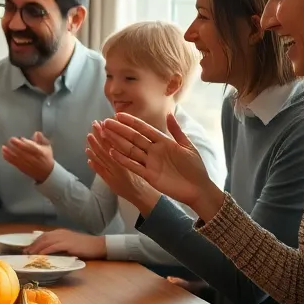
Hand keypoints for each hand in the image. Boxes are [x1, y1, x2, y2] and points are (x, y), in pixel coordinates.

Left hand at [0, 131, 53, 182]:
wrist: (46, 173)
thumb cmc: (46, 158)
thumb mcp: (47, 147)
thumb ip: (41, 139)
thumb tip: (36, 133)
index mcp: (39, 152)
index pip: (32, 147)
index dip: (26, 143)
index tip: (21, 138)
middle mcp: (33, 159)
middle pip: (23, 152)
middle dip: (16, 146)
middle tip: (11, 140)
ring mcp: (27, 164)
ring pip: (17, 158)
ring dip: (10, 152)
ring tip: (4, 147)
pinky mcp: (22, 168)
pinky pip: (14, 162)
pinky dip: (8, 158)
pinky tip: (4, 153)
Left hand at [25, 229, 106, 258]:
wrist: (97, 245)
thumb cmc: (84, 246)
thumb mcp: (69, 243)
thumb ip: (59, 245)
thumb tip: (49, 251)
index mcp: (60, 232)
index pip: (44, 236)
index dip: (35, 242)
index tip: (28, 248)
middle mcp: (60, 233)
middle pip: (43, 238)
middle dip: (33, 245)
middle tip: (25, 252)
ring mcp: (64, 238)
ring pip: (46, 241)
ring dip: (37, 248)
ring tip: (30, 254)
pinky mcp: (68, 244)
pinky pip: (53, 247)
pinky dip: (46, 250)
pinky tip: (41, 254)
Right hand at [96, 112, 222, 218]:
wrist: (199, 189)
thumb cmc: (195, 168)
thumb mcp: (187, 147)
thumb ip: (177, 131)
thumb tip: (169, 114)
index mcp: (163, 142)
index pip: (144, 129)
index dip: (132, 122)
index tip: (118, 115)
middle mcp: (154, 151)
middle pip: (134, 138)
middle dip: (119, 130)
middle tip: (105, 123)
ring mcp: (150, 163)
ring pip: (130, 150)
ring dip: (117, 142)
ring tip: (104, 134)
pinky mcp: (149, 175)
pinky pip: (133, 166)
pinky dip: (123, 160)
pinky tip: (112, 152)